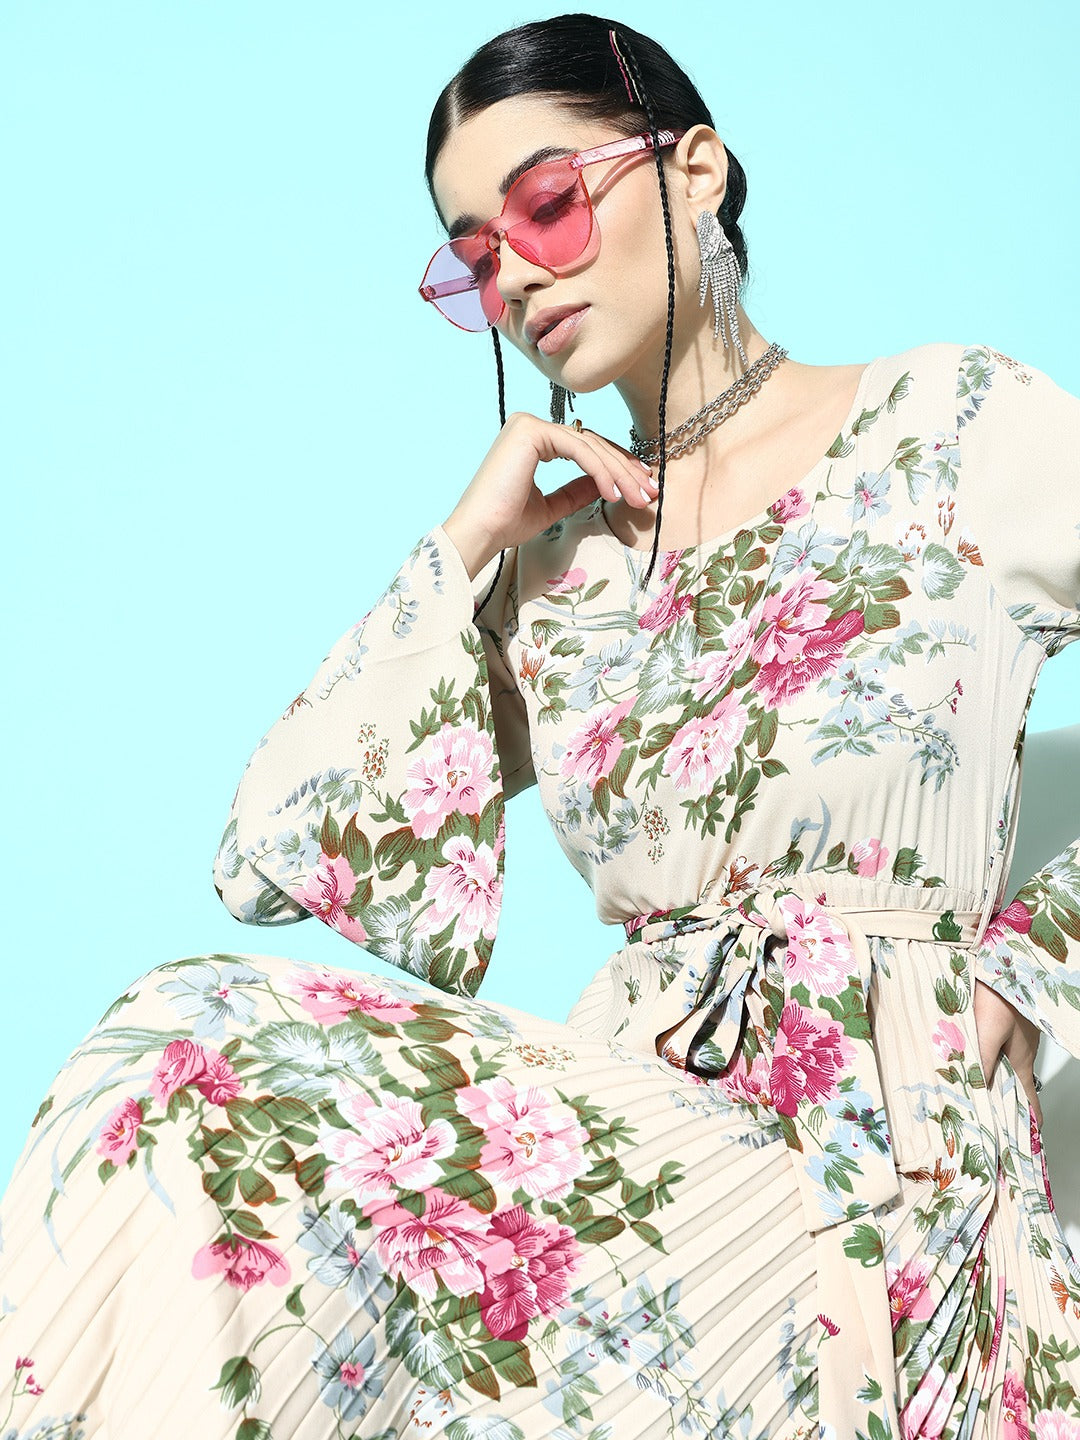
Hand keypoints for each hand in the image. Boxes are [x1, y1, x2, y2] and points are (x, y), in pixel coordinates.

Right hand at [442, 412, 658, 578]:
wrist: (482, 532)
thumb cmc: (506, 524)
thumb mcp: (552, 506)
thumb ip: (576, 491)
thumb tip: (605, 483)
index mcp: (533, 440)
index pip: (585, 446)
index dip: (616, 466)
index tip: (641, 488)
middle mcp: (531, 426)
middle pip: (592, 443)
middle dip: (625, 470)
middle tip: (649, 493)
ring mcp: (530, 424)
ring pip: (589, 445)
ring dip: (619, 473)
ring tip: (638, 498)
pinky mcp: (531, 430)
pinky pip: (578, 448)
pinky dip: (600, 470)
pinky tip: (613, 493)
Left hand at [973, 977, 1043, 1127]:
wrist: (1003, 954)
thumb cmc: (999, 990)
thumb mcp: (988, 1029)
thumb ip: (982, 1060)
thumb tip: (977, 1092)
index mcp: (1020, 1060)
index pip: (1028, 1101)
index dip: (1026, 1123)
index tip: (1020, 1142)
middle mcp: (1020, 1050)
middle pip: (1013, 1085)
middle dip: (1000, 1103)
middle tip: (980, 1118)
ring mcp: (1014, 1035)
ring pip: (1002, 1064)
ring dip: (989, 1078)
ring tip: (965, 1091)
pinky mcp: (1004, 1020)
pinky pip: (995, 1046)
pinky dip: (983, 1056)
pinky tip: (965, 1056)